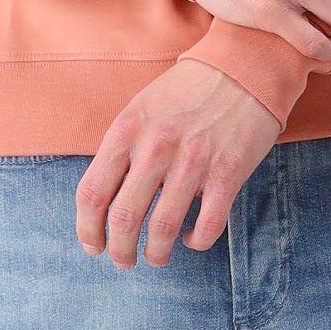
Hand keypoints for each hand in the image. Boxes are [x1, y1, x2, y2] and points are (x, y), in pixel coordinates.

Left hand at [77, 62, 280, 267]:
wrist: (243, 67)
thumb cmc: (187, 91)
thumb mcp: (141, 109)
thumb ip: (121, 150)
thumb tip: (105, 200)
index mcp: (127, 131)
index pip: (92, 192)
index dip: (87, 229)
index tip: (93, 246)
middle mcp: (156, 147)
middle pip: (124, 219)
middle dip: (119, 251)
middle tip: (123, 262)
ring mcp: (193, 161)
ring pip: (163, 229)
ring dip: (156, 254)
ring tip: (157, 258)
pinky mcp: (229, 173)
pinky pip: (208, 225)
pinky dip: (197, 242)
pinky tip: (192, 240)